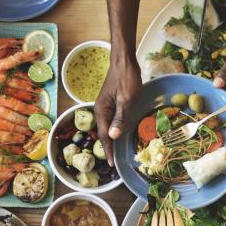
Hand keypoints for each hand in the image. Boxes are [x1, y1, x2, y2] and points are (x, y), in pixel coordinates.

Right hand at [93, 51, 140, 166]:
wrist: (124, 60)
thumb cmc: (126, 77)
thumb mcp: (126, 98)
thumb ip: (120, 117)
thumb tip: (112, 136)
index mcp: (101, 111)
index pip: (103, 136)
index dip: (107, 150)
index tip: (111, 164)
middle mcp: (100, 110)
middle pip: (103, 133)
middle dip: (108, 148)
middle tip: (114, 162)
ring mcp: (104, 106)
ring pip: (107, 127)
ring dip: (111, 140)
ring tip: (116, 152)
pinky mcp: (110, 103)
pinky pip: (111, 121)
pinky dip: (114, 130)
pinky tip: (119, 134)